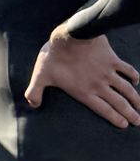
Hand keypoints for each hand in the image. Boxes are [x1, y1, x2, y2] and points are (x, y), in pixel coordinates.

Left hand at [24, 30, 139, 128]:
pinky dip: (133, 75)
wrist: (70, 36)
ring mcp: (107, 72)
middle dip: (130, 113)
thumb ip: (35, 92)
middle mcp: (99, 85)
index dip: (115, 118)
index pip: (103, 109)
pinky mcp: (112, 59)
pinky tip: (137, 81)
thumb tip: (32, 105)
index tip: (125, 125)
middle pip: (118, 102)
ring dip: (135, 99)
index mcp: (84, 92)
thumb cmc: (54, 56)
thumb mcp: (40, 76)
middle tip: (139, 122)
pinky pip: (126, 69)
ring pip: (125, 89)